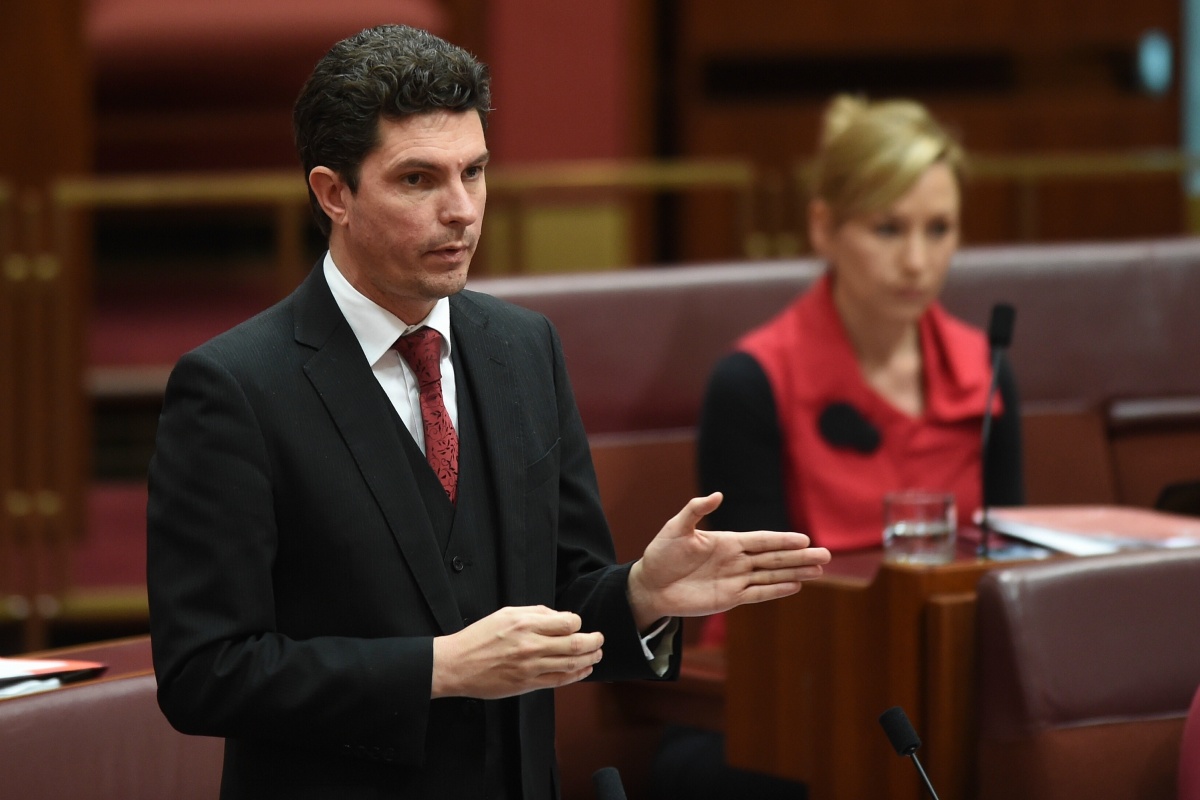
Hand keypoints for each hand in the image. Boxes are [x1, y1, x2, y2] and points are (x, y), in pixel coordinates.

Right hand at [431, 605, 603, 698]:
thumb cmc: (479, 637)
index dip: (578, 623)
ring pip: (572, 663)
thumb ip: (534, 612)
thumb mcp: (505, 613)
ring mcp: (531, 667)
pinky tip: (585, 670)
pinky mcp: (528, 684)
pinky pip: (560, 680)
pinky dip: (577, 675)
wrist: (457, 665)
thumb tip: (558, 615)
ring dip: (590, 658)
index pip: (567, 622)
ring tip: (598, 654)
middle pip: (576, 643)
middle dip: (594, 641)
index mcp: (525, 624)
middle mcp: (531, 645)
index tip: (578, 624)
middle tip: (600, 638)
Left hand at [626, 492, 830, 629]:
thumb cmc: (660, 554)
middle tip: (827, 555)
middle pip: (774, 557)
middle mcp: (736, 560)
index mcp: (727, 541)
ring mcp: (735, 579)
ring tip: (819, 571)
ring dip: (795, 573)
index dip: (783, 540)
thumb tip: (717, 495)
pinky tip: (795, 586)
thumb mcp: (675, 528)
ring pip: (772, 575)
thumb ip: (695, 511)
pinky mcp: (730, 598)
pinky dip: (776, 590)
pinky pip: (758, 593)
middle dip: (800, 556)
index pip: (762, 540)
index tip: (805, 539)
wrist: (649, 586)